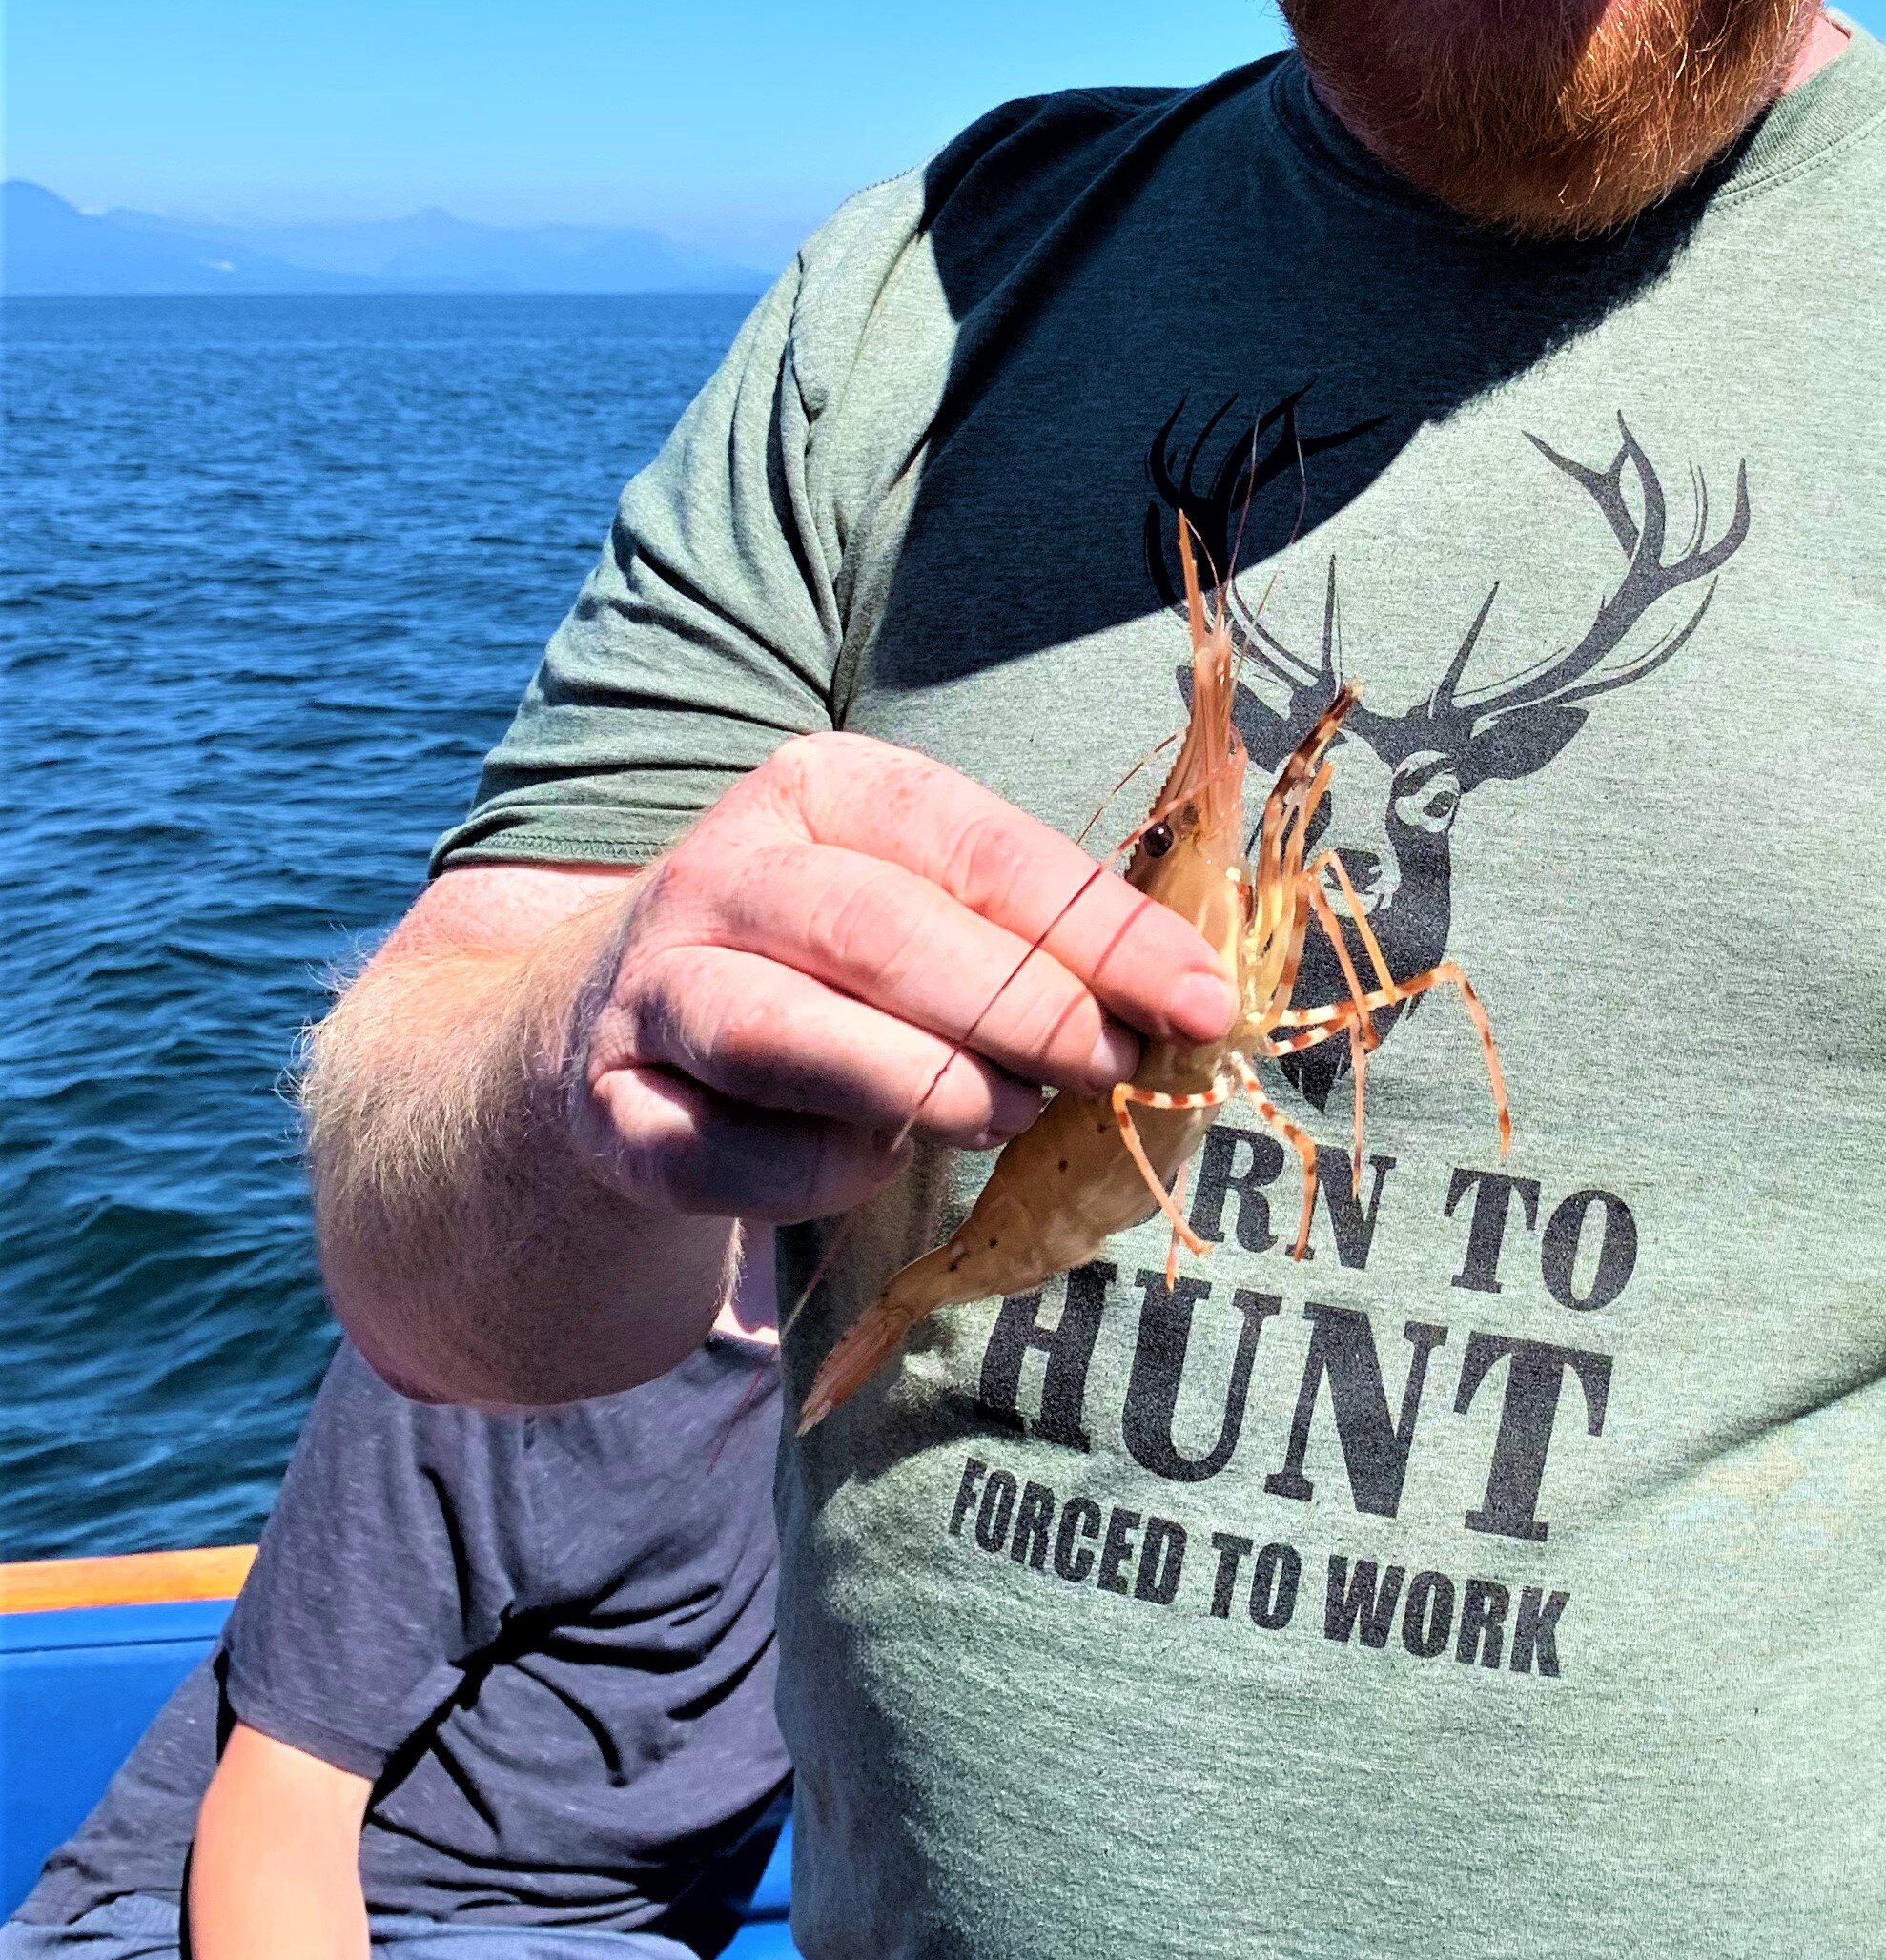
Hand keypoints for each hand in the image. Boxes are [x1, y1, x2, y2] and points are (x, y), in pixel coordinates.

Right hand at [548, 735, 1238, 1224]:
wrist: (615, 1034)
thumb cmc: (825, 966)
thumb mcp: (923, 909)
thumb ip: (1034, 939)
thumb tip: (1189, 1000)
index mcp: (820, 789)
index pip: (978, 847)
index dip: (1099, 929)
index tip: (1201, 998)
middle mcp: (722, 870)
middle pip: (877, 929)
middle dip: (1018, 1004)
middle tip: (1110, 1066)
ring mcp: (652, 988)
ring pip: (782, 1033)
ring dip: (920, 1083)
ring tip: (1008, 1117)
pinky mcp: (609, 1107)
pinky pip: (726, 1152)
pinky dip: (821, 1170)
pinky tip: (879, 1163)